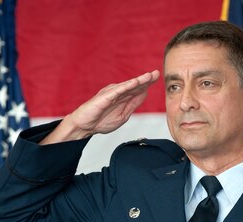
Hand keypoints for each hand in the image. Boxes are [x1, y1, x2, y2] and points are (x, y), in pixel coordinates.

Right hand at [43, 70, 159, 143]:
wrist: (84, 126)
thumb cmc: (101, 121)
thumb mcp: (123, 115)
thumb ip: (133, 104)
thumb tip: (144, 94)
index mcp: (122, 98)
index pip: (137, 90)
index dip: (147, 84)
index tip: (158, 78)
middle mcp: (117, 93)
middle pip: (134, 85)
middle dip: (146, 79)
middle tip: (157, 73)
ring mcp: (111, 94)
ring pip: (127, 86)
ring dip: (139, 81)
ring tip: (149, 76)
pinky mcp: (104, 97)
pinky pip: (117, 91)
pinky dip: (127, 86)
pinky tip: (135, 82)